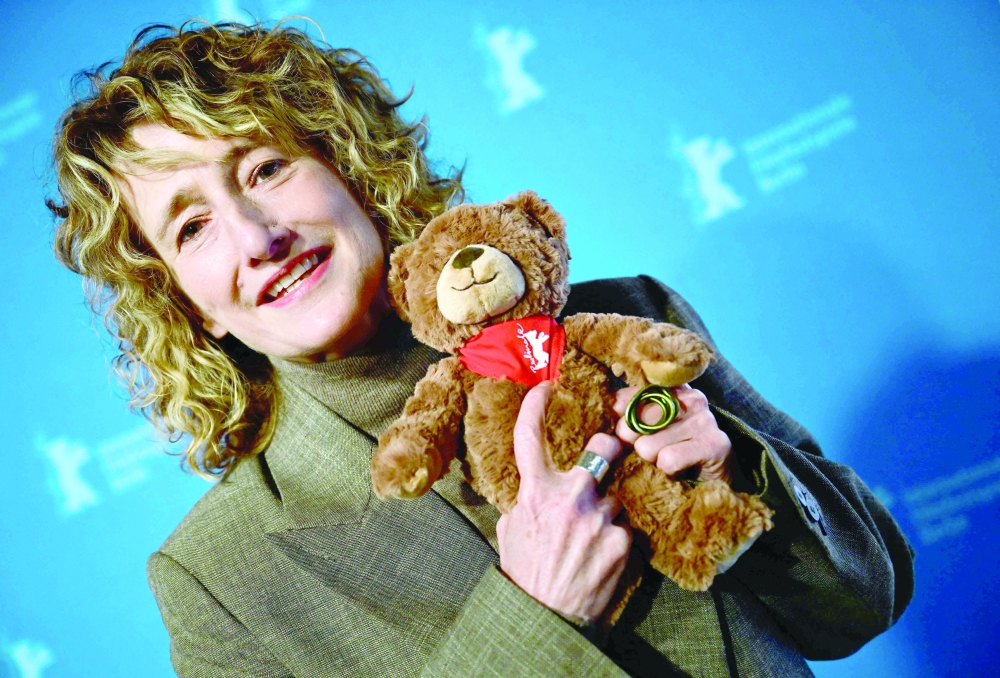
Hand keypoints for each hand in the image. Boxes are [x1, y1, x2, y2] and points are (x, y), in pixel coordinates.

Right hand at [497, 382, 631, 622]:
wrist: (549, 617)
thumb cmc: (526, 573)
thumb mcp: (512, 530)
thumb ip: (526, 501)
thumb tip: (533, 486)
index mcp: (536, 492)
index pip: (530, 436)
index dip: (536, 405)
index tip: (546, 387)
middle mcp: (569, 497)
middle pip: (602, 448)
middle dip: (609, 448)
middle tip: (608, 457)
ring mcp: (600, 517)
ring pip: (616, 495)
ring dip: (609, 510)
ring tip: (593, 540)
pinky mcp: (623, 540)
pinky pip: (626, 527)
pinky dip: (618, 539)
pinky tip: (603, 558)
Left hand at [614, 384, 732, 483]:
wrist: (716, 483)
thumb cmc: (676, 455)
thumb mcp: (648, 432)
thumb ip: (629, 418)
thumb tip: (611, 411)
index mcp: (672, 389)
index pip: (629, 397)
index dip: (622, 420)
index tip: (629, 435)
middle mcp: (690, 397)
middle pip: (635, 422)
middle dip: (635, 445)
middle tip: (652, 454)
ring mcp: (704, 419)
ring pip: (648, 445)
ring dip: (653, 462)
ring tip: (669, 463)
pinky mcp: (715, 443)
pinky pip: (668, 459)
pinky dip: (668, 472)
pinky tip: (680, 471)